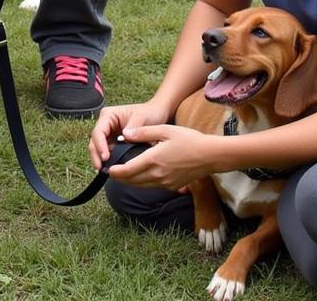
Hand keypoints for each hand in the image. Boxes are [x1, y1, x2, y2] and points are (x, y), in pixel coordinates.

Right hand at [89, 100, 172, 169]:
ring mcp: (109, 133)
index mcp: (109, 115)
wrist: (157, 114)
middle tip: (101, 169)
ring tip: (104, 172)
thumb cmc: (149, 112)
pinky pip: (107, 152)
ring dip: (100, 159)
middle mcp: (106, 124)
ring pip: (98, 148)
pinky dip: (107, 161)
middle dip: (97, 155)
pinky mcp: (114, 142)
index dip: (100, 145)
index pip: (99, 131)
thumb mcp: (141, 117)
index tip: (105, 157)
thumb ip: (133, 127)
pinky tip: (111, 169)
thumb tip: (124, 137)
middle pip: (95, 141)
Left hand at [102, 124, 216, 190]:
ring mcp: (165, 183)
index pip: (127, 170)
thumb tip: (125, 134)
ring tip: (122, 175)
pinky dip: (143, 182)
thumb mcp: (165, 130)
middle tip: (111, 173)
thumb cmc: (188, 139)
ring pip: (141, 186)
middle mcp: (157, 175)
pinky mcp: (172, 186)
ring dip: (130, 181)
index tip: (107, 169)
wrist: (209, 155)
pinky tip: (142, 175)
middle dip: (119, 178)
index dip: (115, 172)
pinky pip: (152, 186)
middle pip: (132, 181)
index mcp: (153, 160)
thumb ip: (143, 133)